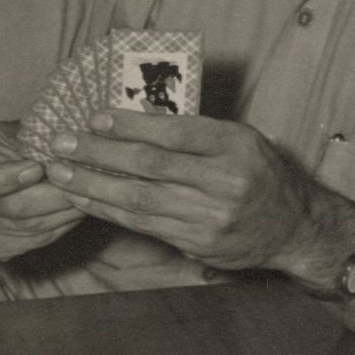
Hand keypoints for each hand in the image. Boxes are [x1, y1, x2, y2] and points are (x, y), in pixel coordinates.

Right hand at [0, 120, 82, 264]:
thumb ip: (23, 137)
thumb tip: (68, 133)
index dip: (3, 178)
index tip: (36, 167)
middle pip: (13, 209)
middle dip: (56, 192)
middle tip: (87, 176)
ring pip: (34, 227)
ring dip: (68, 207)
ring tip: (91, 187)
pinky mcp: (0, 253)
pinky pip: (41, 239)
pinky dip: (66, 221)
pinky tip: (80, 204)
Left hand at [43, 111, 338, 275]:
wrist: (293, 228)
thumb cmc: (259, 174)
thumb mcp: (239, 141)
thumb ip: (193, 132)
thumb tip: (135, 112)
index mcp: (236, 145)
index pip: (175, 132)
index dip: (131, 125)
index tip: (94, 117)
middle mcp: (226, 180)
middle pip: (151, 166)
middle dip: (99, 153)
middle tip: (61, 144)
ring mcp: (212, 215)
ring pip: (141, 199)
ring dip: (94, 186)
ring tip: (60, 174)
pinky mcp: (199, 242)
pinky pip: (145, 225)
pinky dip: (110, 211)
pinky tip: (85, 200)